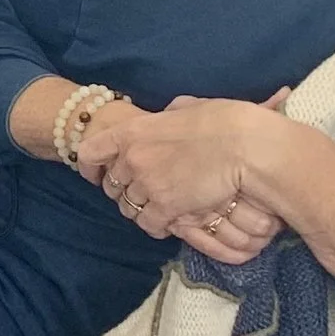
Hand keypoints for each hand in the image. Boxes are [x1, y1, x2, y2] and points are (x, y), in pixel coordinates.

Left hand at [75, 94, 286, 259]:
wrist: (246, 146)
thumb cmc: (224, 122)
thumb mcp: (186, 109)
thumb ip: (167, 115)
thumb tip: (168, 115)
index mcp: (131, 131)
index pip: (89, 152)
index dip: (90, 166)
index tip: (96, 174)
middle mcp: (132, 159)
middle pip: (112, 185)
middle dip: (123, 191)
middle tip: (139, 194)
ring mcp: (148, 184)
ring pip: (129, 208)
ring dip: (140, 210)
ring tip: (155, 209)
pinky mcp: (167, 206)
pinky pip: (149, 224)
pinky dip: (157, 226)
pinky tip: (168, 223)